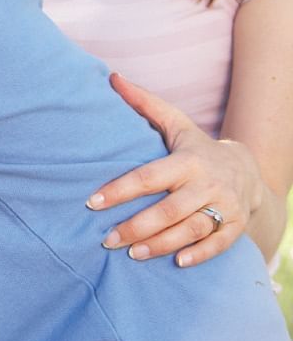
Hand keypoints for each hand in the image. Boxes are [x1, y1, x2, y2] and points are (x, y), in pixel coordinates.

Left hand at [88, 72, 265, 265]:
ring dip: (162, 244)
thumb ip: (144, 104)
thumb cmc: (197, 148)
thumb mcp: (175, 123)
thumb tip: (112, 76)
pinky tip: (178, 263)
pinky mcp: (237, 226)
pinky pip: (219, 244)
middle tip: (107, 239)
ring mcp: (225, 206)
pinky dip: (200, 255)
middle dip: (136, 226)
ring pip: (192, 230)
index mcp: (187, 160)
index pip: (149, 177)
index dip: (120, 190)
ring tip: (131, 254)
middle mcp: (207, 184)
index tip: (92, 202)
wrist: (247, 169)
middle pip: (169, 209)